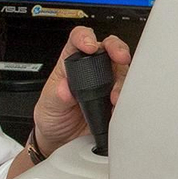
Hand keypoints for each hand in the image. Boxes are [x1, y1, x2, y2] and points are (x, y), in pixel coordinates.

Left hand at [32, 26, 131, 155]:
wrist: (63, 141)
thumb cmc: (54, 116)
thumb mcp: (48, 105)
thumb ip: (56, 96)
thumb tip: (64, 88)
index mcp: (72, 62)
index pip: (79, 39)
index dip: (85, 37)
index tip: (89, 47)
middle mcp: (93, 68)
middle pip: (109, 47)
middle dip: (117, 49)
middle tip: (119, 57)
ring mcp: (108, 83)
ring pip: (123, 70)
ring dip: (123, 81)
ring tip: (114, 97)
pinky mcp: (118, 99)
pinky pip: (129, 93)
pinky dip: (128, 98)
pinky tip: (120, 106)